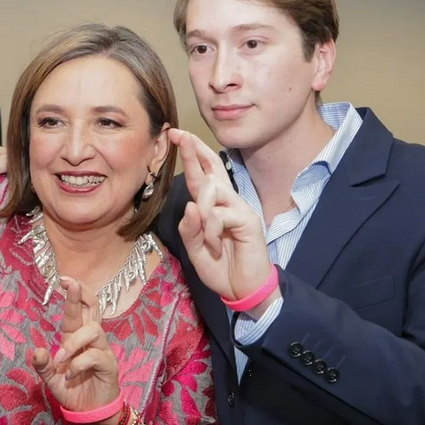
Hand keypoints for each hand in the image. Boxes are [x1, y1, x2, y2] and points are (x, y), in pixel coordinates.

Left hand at [30, 278, 121, 424]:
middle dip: (83, 294)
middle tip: (71, 283)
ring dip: (73, 343)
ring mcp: (102, 351)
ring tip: (60, 360)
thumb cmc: (72, 390)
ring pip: (93, 331)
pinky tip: (70, 375)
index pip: (77, 310)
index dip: (73, 294)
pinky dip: (79, 363)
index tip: (63, 279)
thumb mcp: (51, 379)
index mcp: (76, 338)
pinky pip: (95, 355)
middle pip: (93, 308)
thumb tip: (38, 351)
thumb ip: (43, 366)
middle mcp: (91, 340)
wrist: (89, 413)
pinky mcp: (110, 365)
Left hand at [168, 128, 277, 307]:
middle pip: (211, 170)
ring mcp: (239, 209)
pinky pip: (219, 215)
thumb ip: (189, 228)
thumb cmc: (220, 268)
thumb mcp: (195, 249)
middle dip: (194, 151)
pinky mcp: (248, 221)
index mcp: (214, 207)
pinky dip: (210, 231)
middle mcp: (228, 202)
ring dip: (201, 213)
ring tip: (206, 239)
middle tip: (180, 135)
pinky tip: (215, 246)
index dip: (192, 154)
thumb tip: (189, 204)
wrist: (243, 289)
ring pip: (211, 191)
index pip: (202, 174)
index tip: (176, 135)